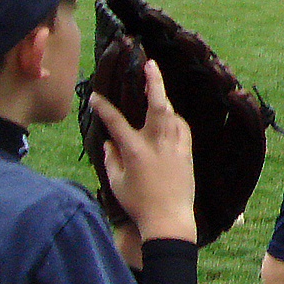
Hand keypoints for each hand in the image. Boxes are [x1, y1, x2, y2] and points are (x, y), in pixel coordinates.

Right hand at [88, 60, 195, 242]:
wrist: (170, 218)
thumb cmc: (139, 203)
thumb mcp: (116, 181)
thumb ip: (110, 158)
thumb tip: (109, 141)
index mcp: (135, 150)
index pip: (115, 121)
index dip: (103, 108)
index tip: (95, 98)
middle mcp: (157, 144)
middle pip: (158, 106)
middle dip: (154, 82)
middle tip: (150, 64)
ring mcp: (176, 147)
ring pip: (173, 115)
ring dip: (164, 100)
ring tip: (155, 90)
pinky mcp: (188, 153)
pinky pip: (182, 129)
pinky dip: (175, 120)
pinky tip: (169, 119)